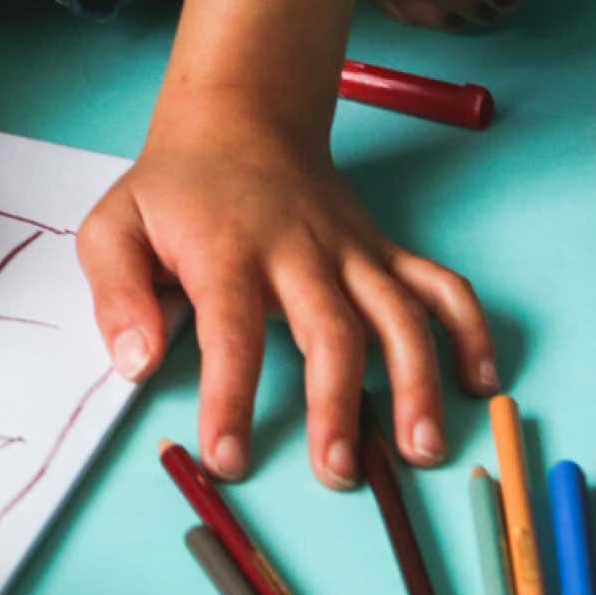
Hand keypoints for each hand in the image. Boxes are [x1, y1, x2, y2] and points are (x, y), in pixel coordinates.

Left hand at [75, 90, 498, 489]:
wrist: (238, 120)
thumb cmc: (173, 190)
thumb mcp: (114, 227)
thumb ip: (117, 293)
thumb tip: (136, 362)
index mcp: (227, 251)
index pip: (231, 331)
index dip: (231, 397)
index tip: (229, 458)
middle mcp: (298, 250)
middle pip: (330, 329)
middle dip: (337, 405)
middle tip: (336, 474)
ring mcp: (350, 249)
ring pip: (397, 312)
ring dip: (416, 380)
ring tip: (421, 450)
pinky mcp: (383, 248)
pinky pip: (439, 285)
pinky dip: (470, 329)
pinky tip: (481, 383)